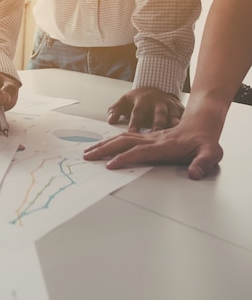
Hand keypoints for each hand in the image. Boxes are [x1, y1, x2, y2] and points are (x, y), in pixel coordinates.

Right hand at [83, 114, 223, 178]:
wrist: (201, 126)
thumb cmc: (204, 143)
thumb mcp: (211, 153)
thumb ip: (204, 162)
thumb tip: (195, 173)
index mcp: (164, 146)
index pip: (140, 151)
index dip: (124, 158)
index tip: (109, 165)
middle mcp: (152, 139)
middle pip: (123, 142)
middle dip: (104, 149)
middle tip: (88, 158)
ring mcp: (147, 137)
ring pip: (120, 138)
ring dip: (103, 145)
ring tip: (88, 152)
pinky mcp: (144, 138)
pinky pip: (123, 138)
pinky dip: (109, 141)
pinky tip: (100, 146)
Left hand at [107, 86, 184, 131]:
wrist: (154, 89)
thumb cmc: (137, 100)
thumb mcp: (124, 102)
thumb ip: (116, 110)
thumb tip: (110, 119)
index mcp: (142, 101)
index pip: (138, 112)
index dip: (135, 123)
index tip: (132, 132)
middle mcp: (158, 103)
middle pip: (158, 115)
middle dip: (158, 125)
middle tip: (157, 136)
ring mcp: (171, 107)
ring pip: (174, 117)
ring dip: (175, 127)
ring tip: (176, 138)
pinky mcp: (181, 111)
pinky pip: (187, 118)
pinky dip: (189, 126)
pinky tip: (191, 135)